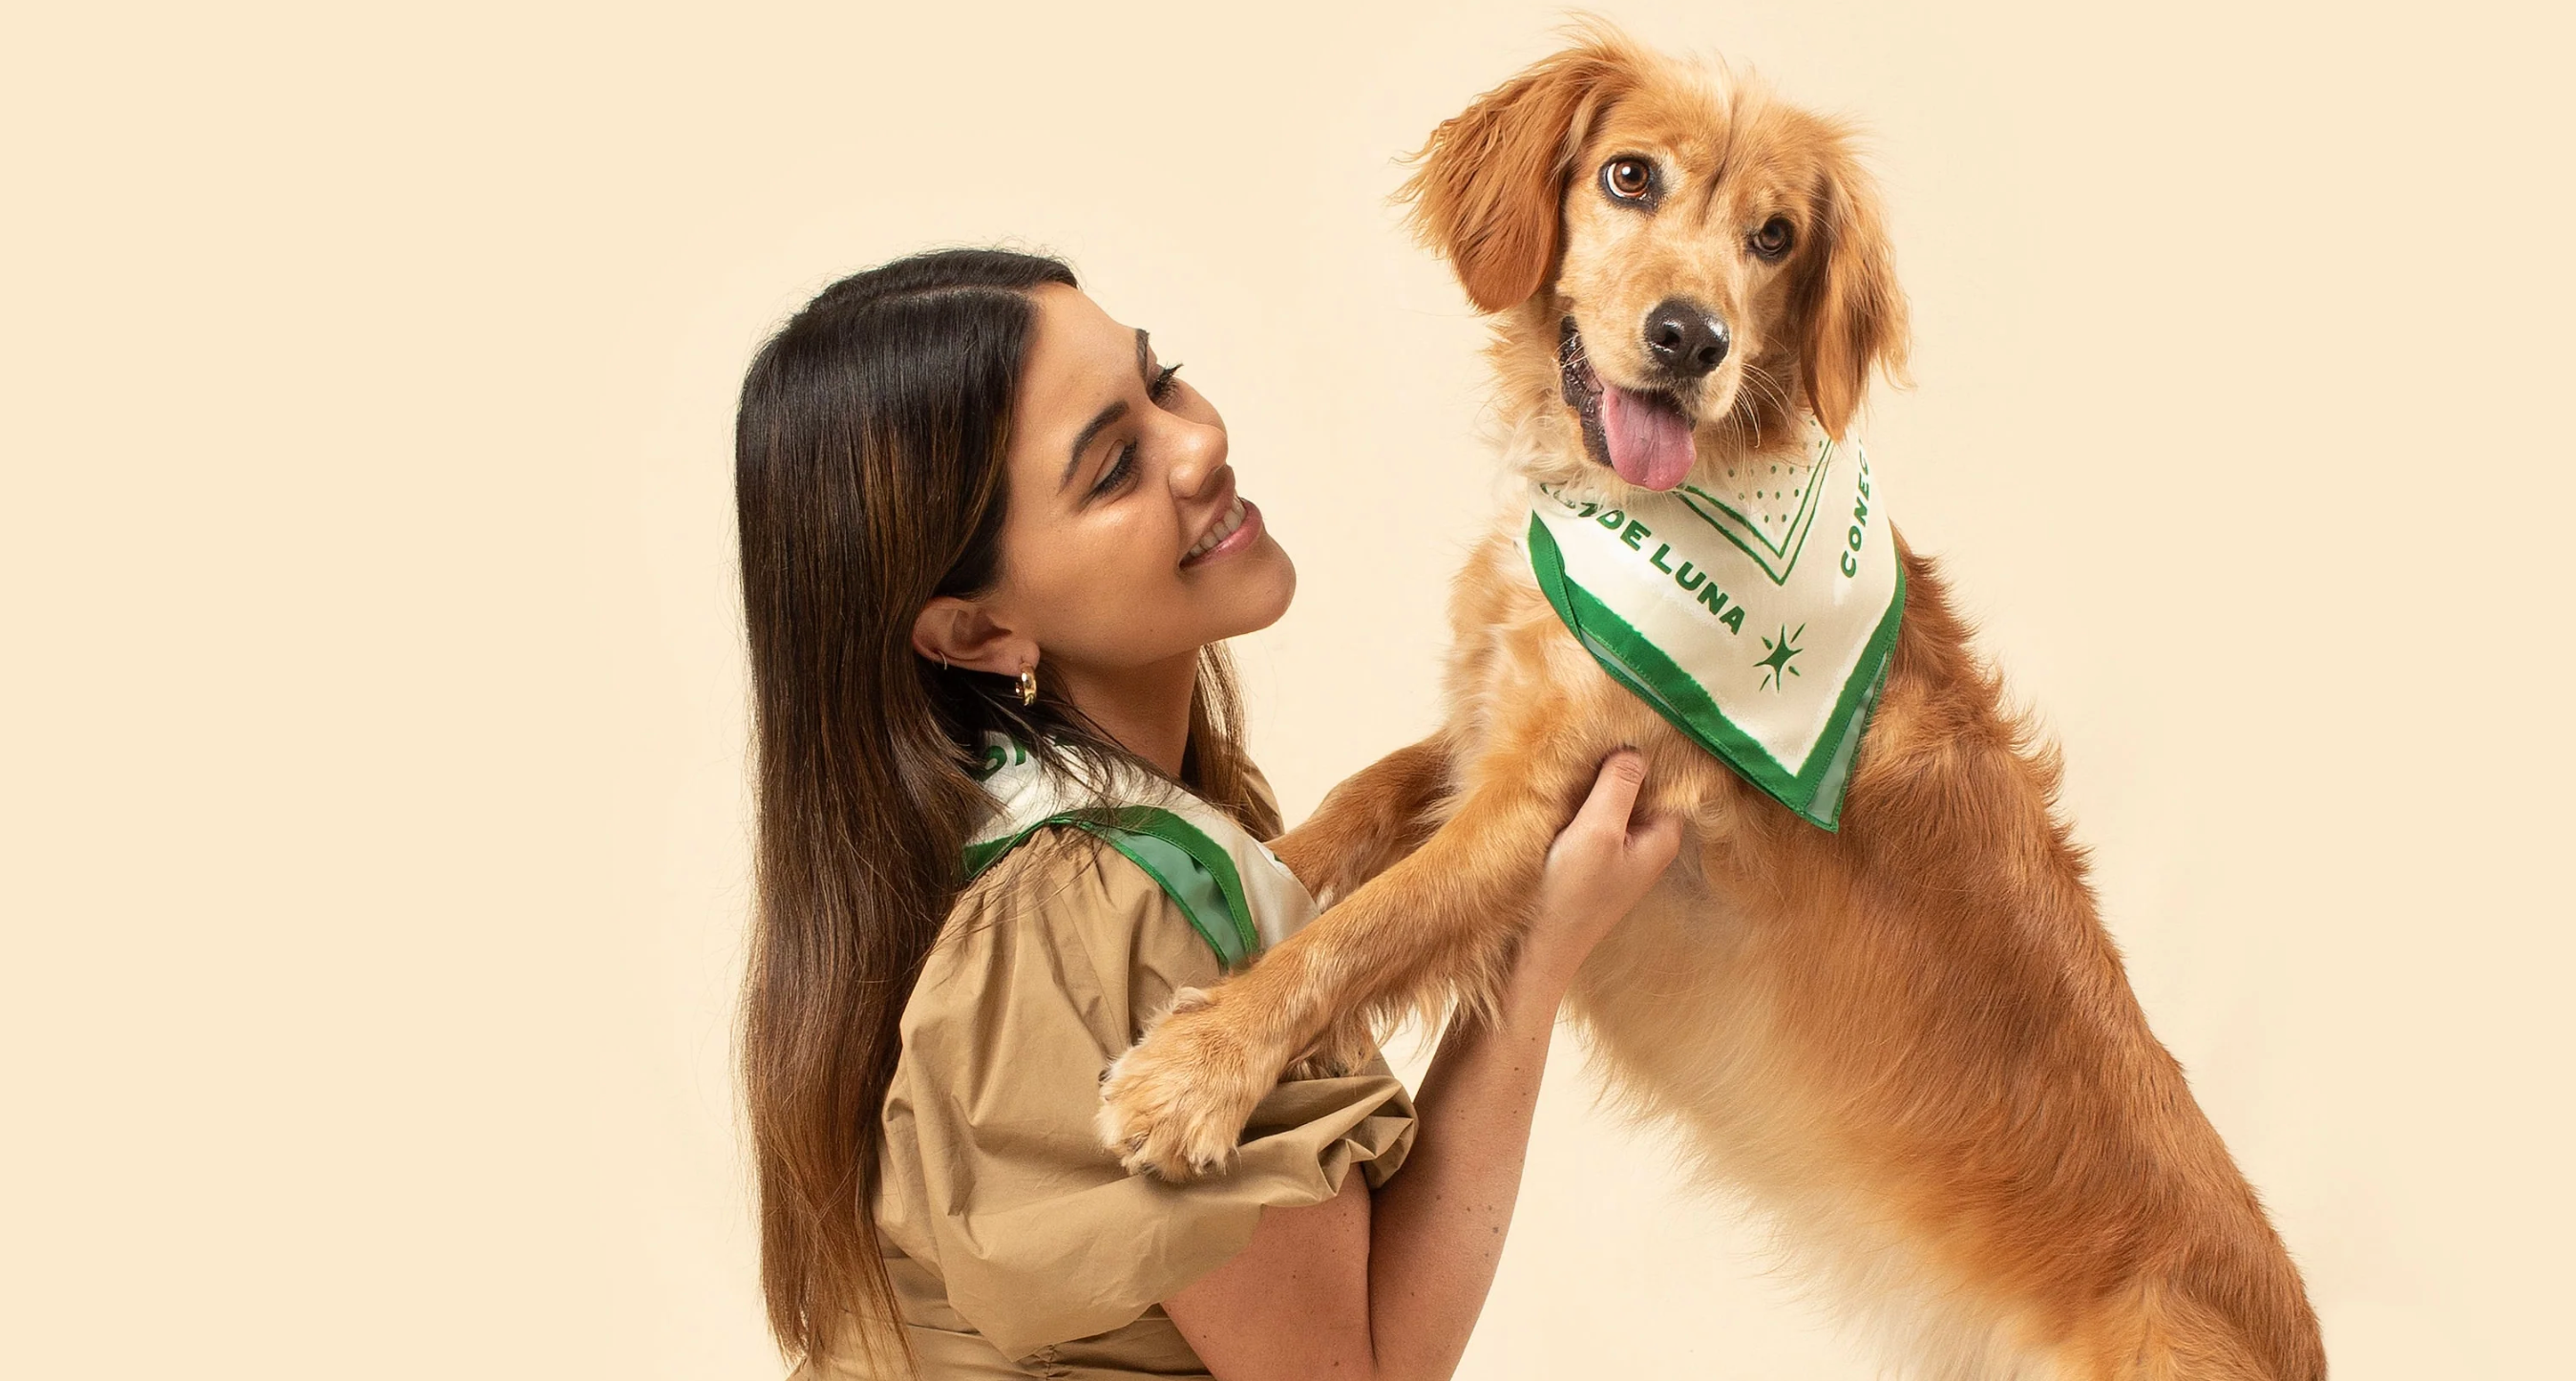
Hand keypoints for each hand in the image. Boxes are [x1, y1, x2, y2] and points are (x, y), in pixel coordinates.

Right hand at [1519, 750, 1682, 990]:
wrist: (1533, 952)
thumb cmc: (1569, 896)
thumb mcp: (1598, 831)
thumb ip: (1619, 786)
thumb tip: (1635, 746)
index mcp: (1662, 838)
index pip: (1670, 780)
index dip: (1650, 754)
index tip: (1623, 727)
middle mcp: (1645, 844)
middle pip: (1641, 788)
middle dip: (1619, 766)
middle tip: (1592, 736)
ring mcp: (1617, 853)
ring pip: (1613, 802)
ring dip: (1595, 784)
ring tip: (1573, 757)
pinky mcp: (1590, 859)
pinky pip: (1592, 818)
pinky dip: (1579, 802)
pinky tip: (1560, 789)